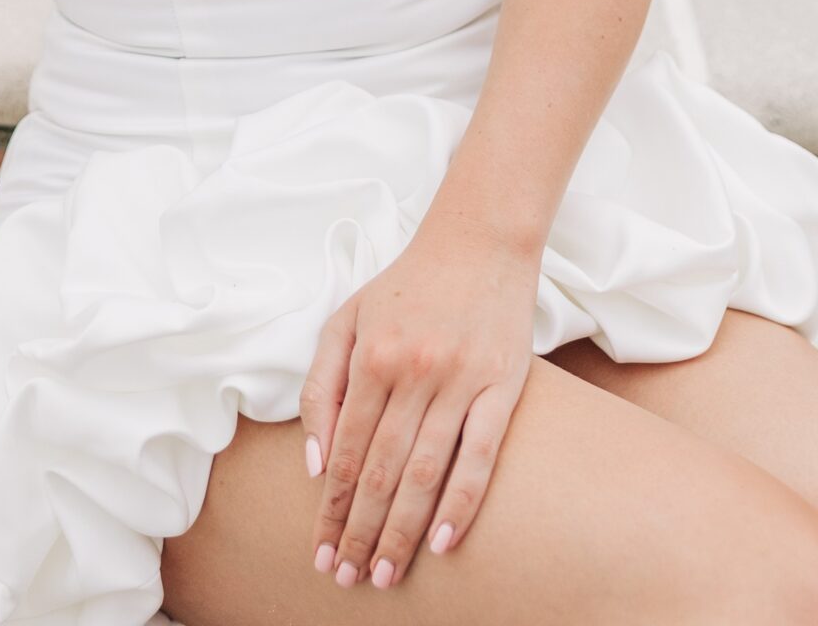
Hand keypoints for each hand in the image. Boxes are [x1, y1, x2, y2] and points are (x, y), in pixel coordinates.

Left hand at [299, 223, 537, 587]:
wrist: (479, 240)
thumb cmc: (406, 285)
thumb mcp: (346, 320)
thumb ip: (321, 387)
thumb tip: (314, 463)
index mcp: (370, 356)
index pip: (345, 451)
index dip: (330, 508)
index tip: (319, 551)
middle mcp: (412, 371)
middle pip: (382, 470)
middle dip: (360, 531)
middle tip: (348, 577)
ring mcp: (460, 380)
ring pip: (425, 471)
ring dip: (402, 530)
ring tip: (385, 573)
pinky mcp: (503, 385)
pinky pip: (480, 455)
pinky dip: (462, 502)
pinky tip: (444, 542)